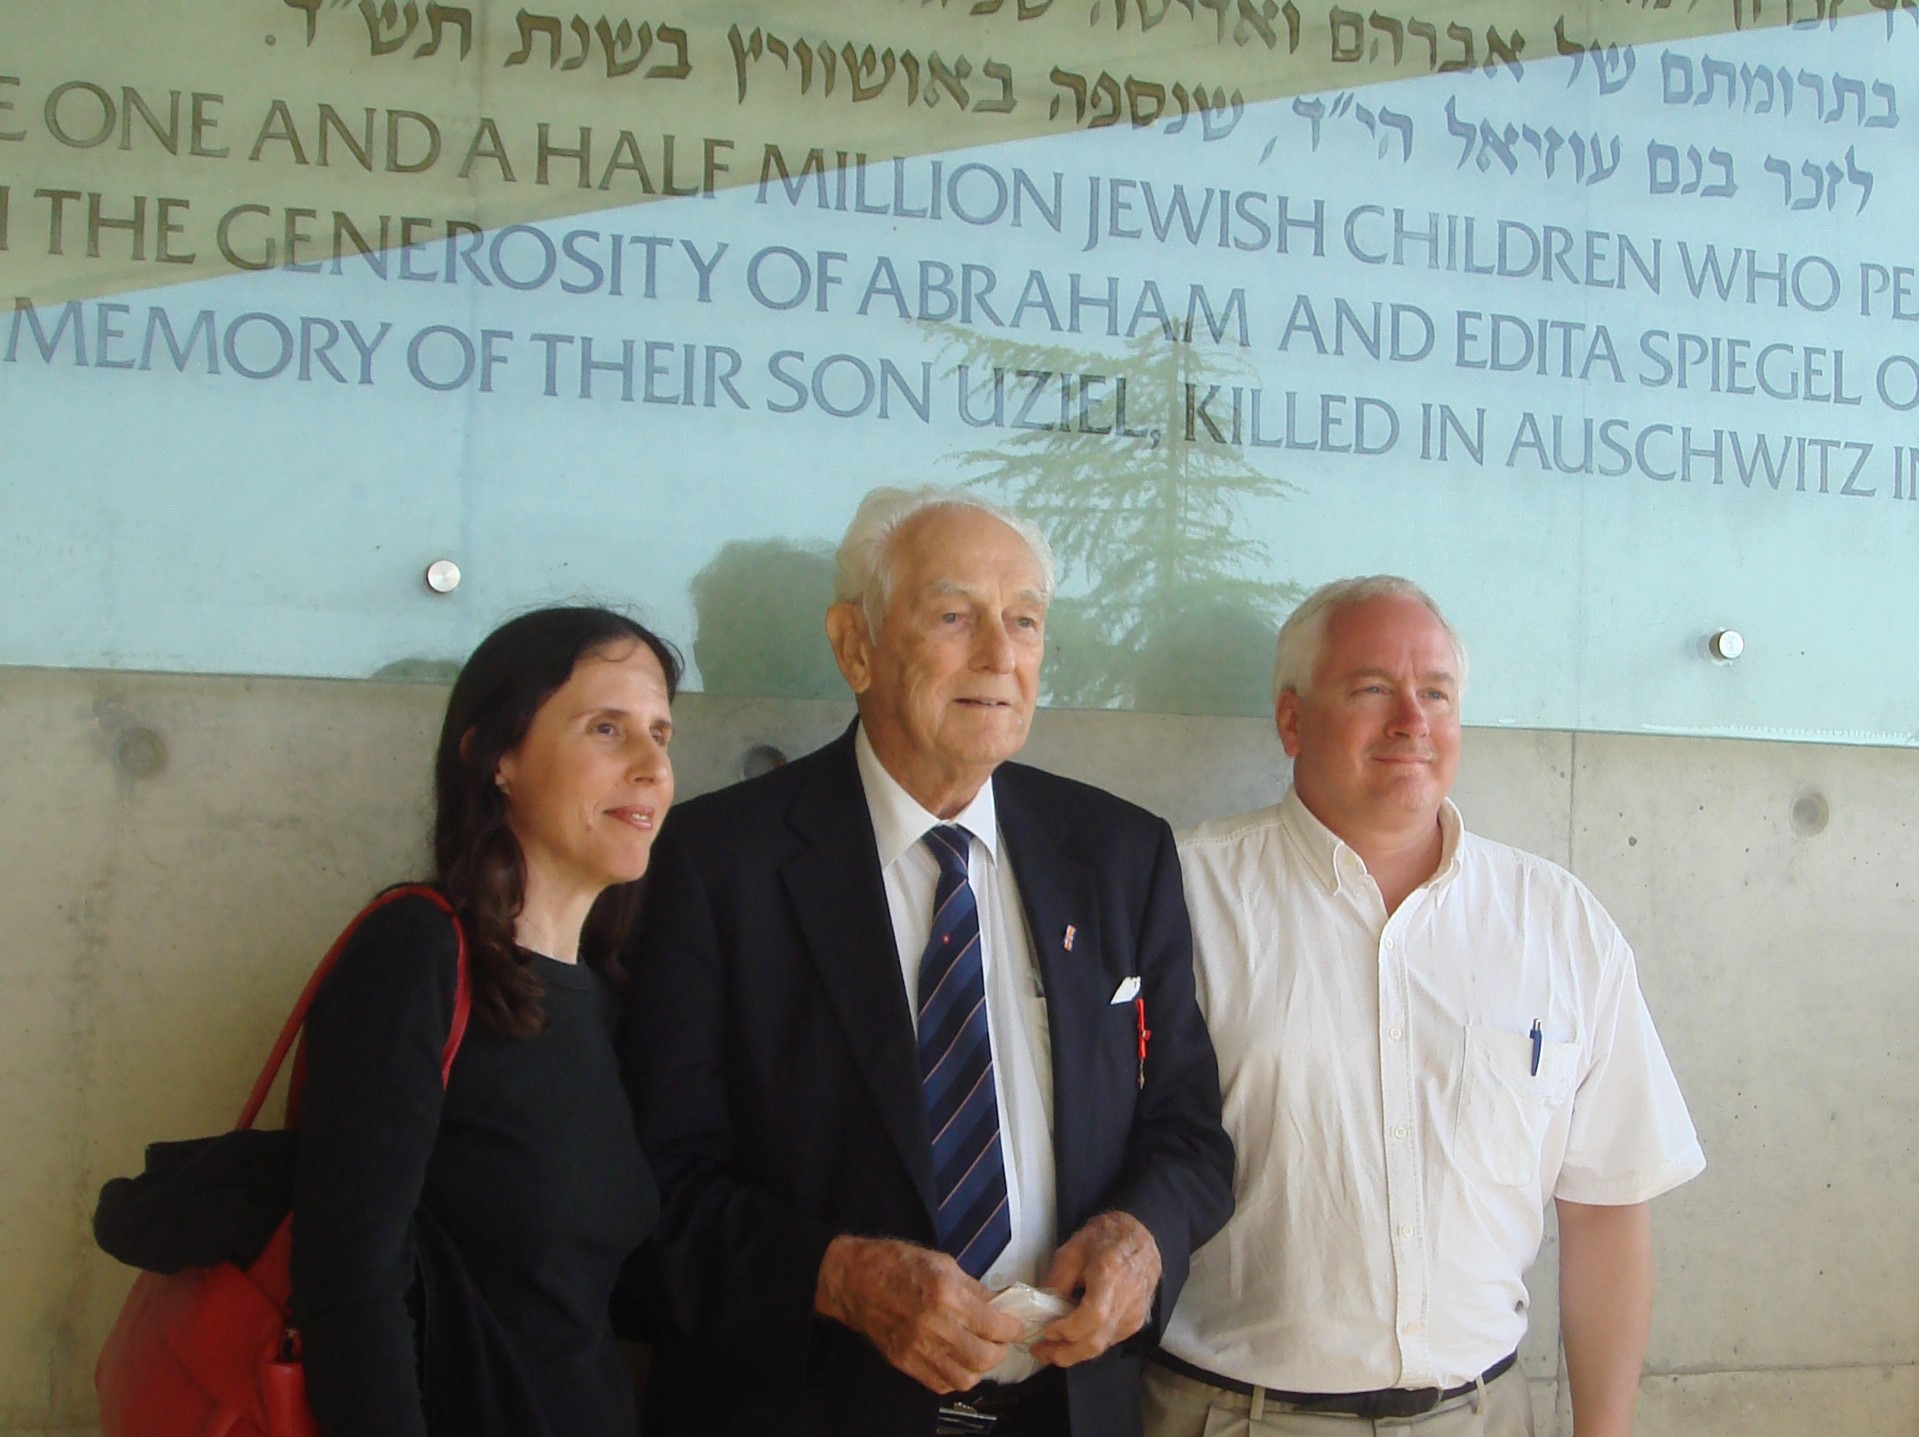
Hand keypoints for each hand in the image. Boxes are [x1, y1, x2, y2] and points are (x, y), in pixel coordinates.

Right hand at [814, 1236, 1022, 1393]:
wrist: (854, 1279)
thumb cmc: (898, 1263)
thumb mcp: (943, 1263)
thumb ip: (974, 1289)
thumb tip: (1001, 1305)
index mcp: (946, 1294)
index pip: (994, 1324)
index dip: (1013, 1327)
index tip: (1016, 1325)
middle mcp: (934, 1326)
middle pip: (984, 1358)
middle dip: (1000, 1350)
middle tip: (1000, 1340)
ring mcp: (917, 1348)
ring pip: (965, 1378)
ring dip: (979, 1368)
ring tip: (980, 1352)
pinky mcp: (904, 1362)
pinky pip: (940, 1384)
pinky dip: (955, 1376)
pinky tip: (956, 1360)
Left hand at [1030, 1211, 1160, 1366]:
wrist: (1142, 1237)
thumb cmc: (1108, 1237)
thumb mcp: (1073, 1249)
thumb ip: (1057, 1279)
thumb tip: (1041, 1309)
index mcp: (1111, 1275)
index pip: (1093, 1316)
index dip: (1068, 1330)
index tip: (1047, 1331)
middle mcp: (1126, 1299)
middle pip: (1096, 1341)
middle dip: (1064, 1353)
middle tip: (1040, 1351)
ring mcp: (1133, 1314)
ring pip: (1101, 1347)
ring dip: (1073, 1353)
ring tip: (1051, 1347)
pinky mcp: (1135, 1322)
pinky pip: (1108, 1341)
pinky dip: (1087, 1344)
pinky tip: (1073, 1337)